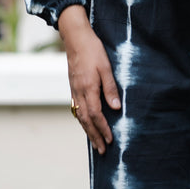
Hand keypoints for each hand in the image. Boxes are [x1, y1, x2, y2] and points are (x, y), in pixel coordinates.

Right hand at [58, 5, 120, 154]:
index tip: (110, 140)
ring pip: (80, 116)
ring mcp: (74, 90)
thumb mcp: (106, 66)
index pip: (96, 115)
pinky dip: (81, 120)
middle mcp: (79, 92)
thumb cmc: (92, 50)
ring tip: (94, 142)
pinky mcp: (73, 86)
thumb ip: (110, 87)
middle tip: (102, 150)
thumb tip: (116, 108)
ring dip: (87, 130)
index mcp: (88, 88)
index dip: (103, 129)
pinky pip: (76, 108)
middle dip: (94, 136)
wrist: (75, 38)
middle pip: (86, 120)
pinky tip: (85, 123)